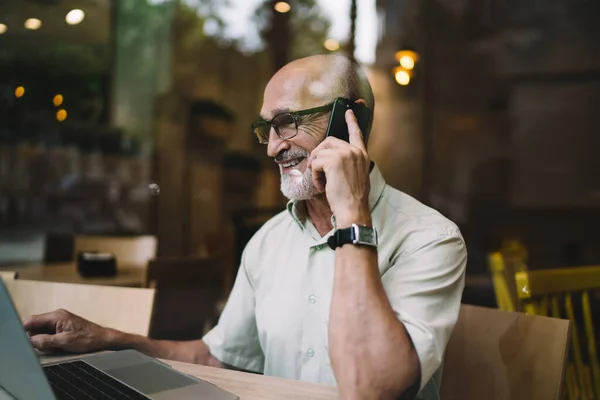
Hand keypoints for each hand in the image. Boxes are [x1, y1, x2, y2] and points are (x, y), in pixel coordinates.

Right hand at [23, 309, 111, 353]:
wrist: (101, 339)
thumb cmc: (87, 338)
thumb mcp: (64, 342)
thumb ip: (45, 341)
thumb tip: (30, 340)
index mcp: (56, 316)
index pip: (32, 320)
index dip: (25, 330)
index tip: (23, 340)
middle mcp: (57, 315)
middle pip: (36, 327)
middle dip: (38, 338)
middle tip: (49, 346)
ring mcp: (60, 320)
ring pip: (42, 331)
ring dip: (45, 341)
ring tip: (58, 346)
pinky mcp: (63, 326)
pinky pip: (50, 333)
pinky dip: (51, 340)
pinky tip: (60, 345)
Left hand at [308, 109, 370, 224]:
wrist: (353, 210)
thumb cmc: (352, 199)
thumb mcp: (356, 177)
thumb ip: (348, 165)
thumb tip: (330, 162)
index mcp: (362, 155)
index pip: (356, 134)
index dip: (351, 121)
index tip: (349, 111)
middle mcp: (354, 151)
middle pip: (328, 142)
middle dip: (318, 155)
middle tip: (317, 171)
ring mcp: (345, 154)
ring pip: (319, 153)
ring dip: (315, 168)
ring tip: (322, 182)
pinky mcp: (334, 161)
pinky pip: (315, 163)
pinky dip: (314, 176)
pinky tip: (321, 186)